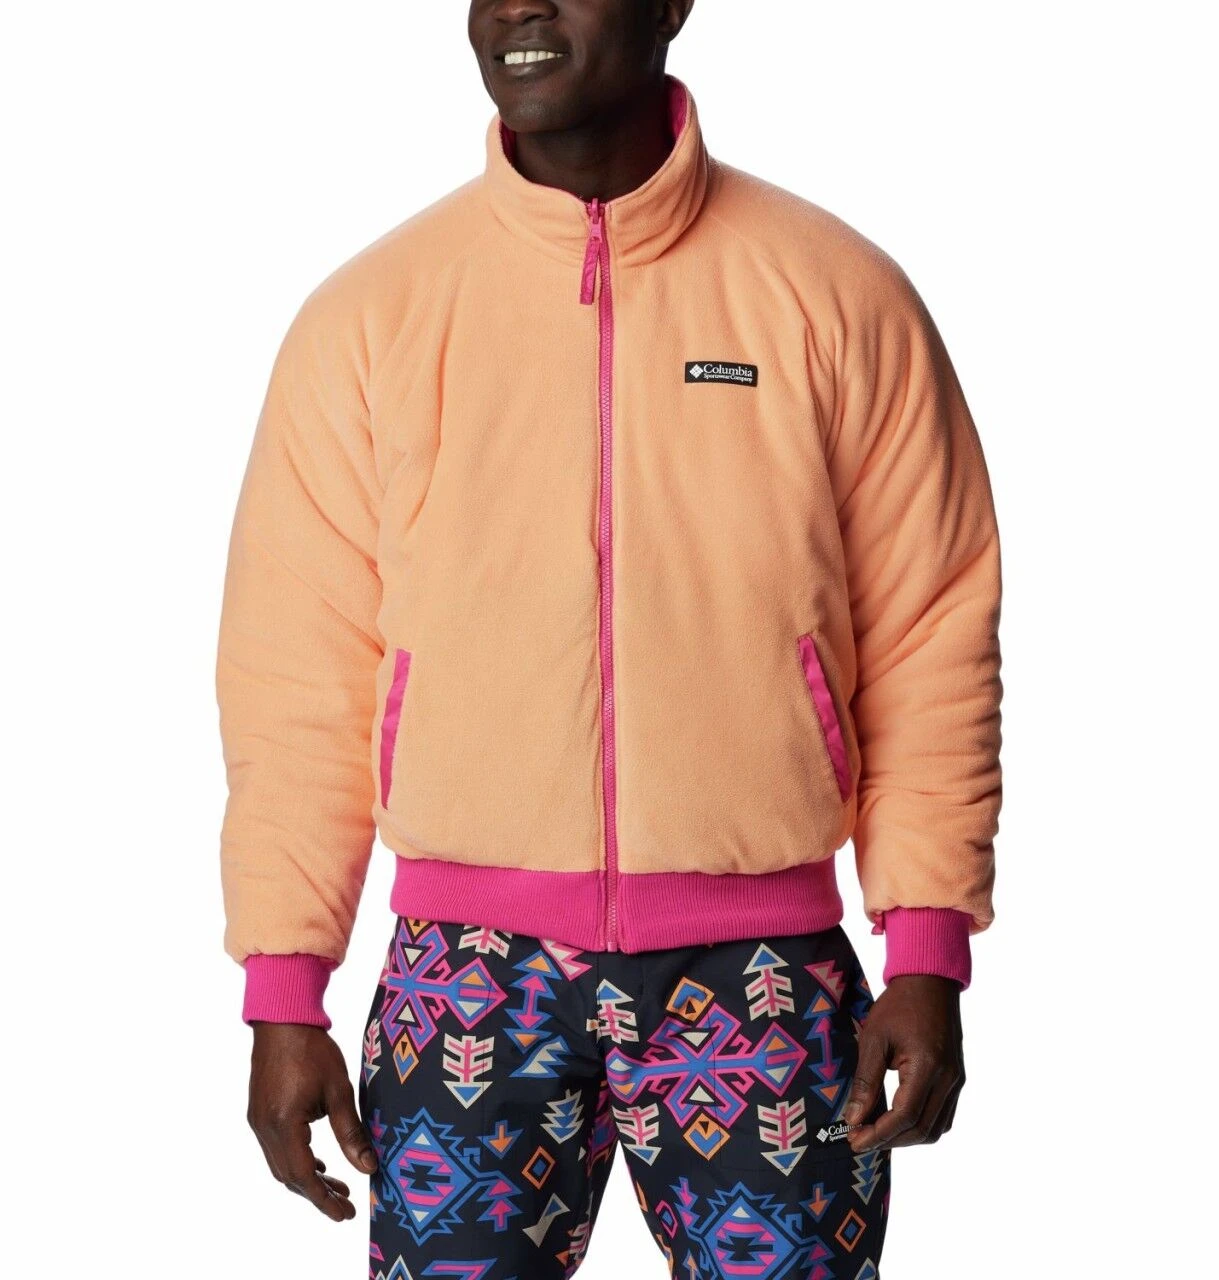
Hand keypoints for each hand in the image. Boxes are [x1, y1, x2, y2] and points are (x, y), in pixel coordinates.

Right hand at [247, 1022, 377, 1220]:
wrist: (283, 1019)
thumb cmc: (313, 1050)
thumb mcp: (339, 1091)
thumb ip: (351, 1132)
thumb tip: (369, 1167)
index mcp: (284, 1124)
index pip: (304, 1176)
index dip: (324, 1199)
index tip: (345, 1214)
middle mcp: (265, 1128)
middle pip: (289, 1176)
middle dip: (318, 1194)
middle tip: (346, 1205)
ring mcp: (258, 1121)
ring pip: (281, 1165)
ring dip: (307, 1179)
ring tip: (337, 1185)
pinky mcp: (259, 1112)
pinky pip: (276, 1149)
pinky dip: (297, 1161)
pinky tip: (318, 1162)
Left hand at [843, 974, 964, 1153]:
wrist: (930, 982)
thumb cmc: (899, 1005)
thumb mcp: (874, 1038)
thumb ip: (865, 1081)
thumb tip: (854, 1118)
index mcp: (927, 1067)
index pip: (905, 1116)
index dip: (879, 1134)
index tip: (854, 1141)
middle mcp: (948, 1079)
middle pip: (922, 1130)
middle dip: (890, 1140)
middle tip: (859, 1139)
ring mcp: (956, 1081)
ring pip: (935, 1128)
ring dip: (906, 1137)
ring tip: (875, 1132)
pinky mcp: (956, 1079)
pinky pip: (943, 1116)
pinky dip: (920, 1125)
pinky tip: (897, 1120)